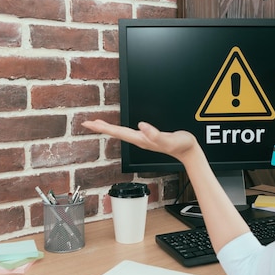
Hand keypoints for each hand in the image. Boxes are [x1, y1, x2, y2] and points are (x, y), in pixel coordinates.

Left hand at [82, 120, 198, 161]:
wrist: (188, 151)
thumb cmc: (181, 145)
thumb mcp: (169, 139)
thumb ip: (155, 134)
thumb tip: (141, 126)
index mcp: (142, 139)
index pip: (118, 132)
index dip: (103, 127)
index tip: (90, 123)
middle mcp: (140, 140)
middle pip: (116, 133)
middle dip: (101, 127)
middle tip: (86, 123)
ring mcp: (143, 139)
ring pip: (121, 132)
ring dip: (108, 128)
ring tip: (98, 124)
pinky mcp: (148, 136)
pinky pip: (128, 132)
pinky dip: (119, 129)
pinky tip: (118, 128)